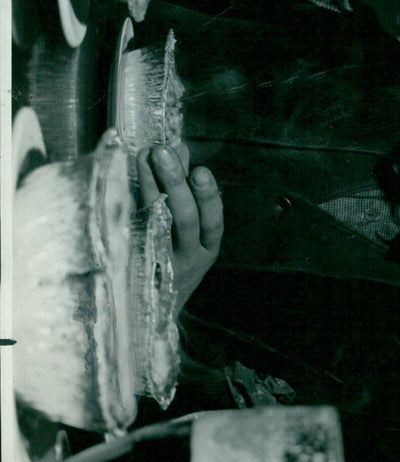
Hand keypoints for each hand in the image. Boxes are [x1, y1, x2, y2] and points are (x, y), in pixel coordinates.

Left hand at [137, 144, 222, 311]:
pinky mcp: (133, 263)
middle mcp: (185, 259)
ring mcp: (157, 263)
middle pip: (184, 219)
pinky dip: (130, 203)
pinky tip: (126, 180)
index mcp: (206, 249)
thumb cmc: (174, 262)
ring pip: (156, 223)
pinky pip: (132, 231)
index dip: (207, 197)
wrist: (150, 313)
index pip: (211, 222)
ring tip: (145, 156)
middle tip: (163, 151)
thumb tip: (180, 149)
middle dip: (175, 182)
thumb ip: (188, 192)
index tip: (199, 170)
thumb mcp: (192, 235)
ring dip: (150, 186)